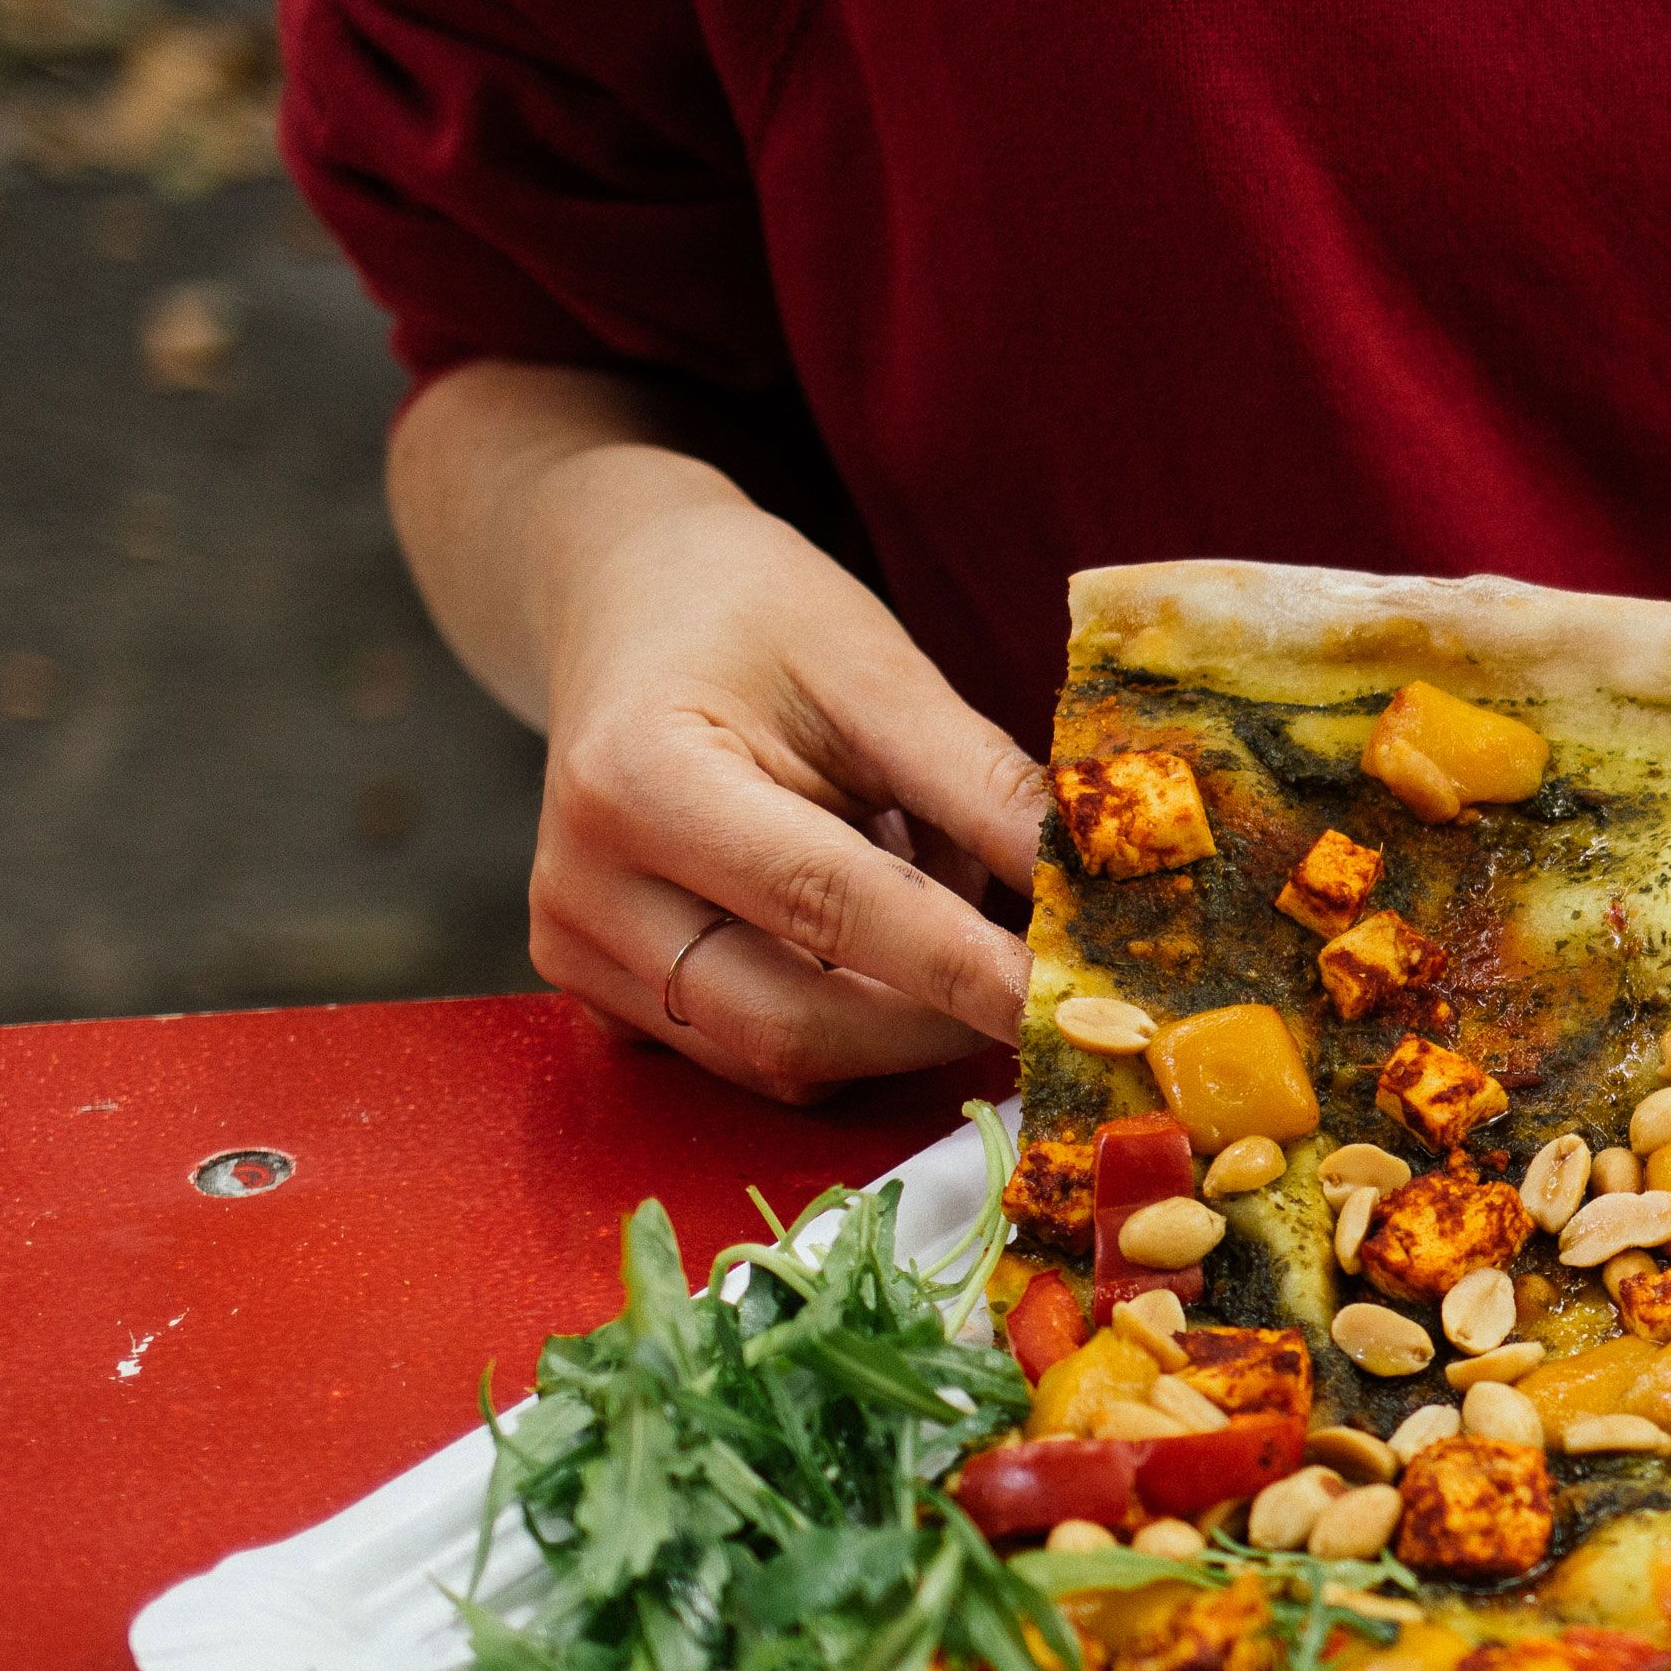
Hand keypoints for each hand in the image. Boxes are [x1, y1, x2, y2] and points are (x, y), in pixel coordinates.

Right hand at [524, 474, 1041, 1101]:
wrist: (630, 609)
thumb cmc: (759, 625)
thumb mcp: (878, 671)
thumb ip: (982, 786)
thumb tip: (1092, 885)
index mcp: (638, 781)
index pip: (829, 906)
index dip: (964, 967)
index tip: (1074, 999)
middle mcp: (583, 889)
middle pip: (795, 1025)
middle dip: (939, 1022)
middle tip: (1038, 975)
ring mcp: (578, 957)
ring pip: (782, 1061)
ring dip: (896, 1019)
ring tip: (923, 901)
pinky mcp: (604, 1001)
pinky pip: (755, 1058)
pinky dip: (846, 1022)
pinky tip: (861, 939)